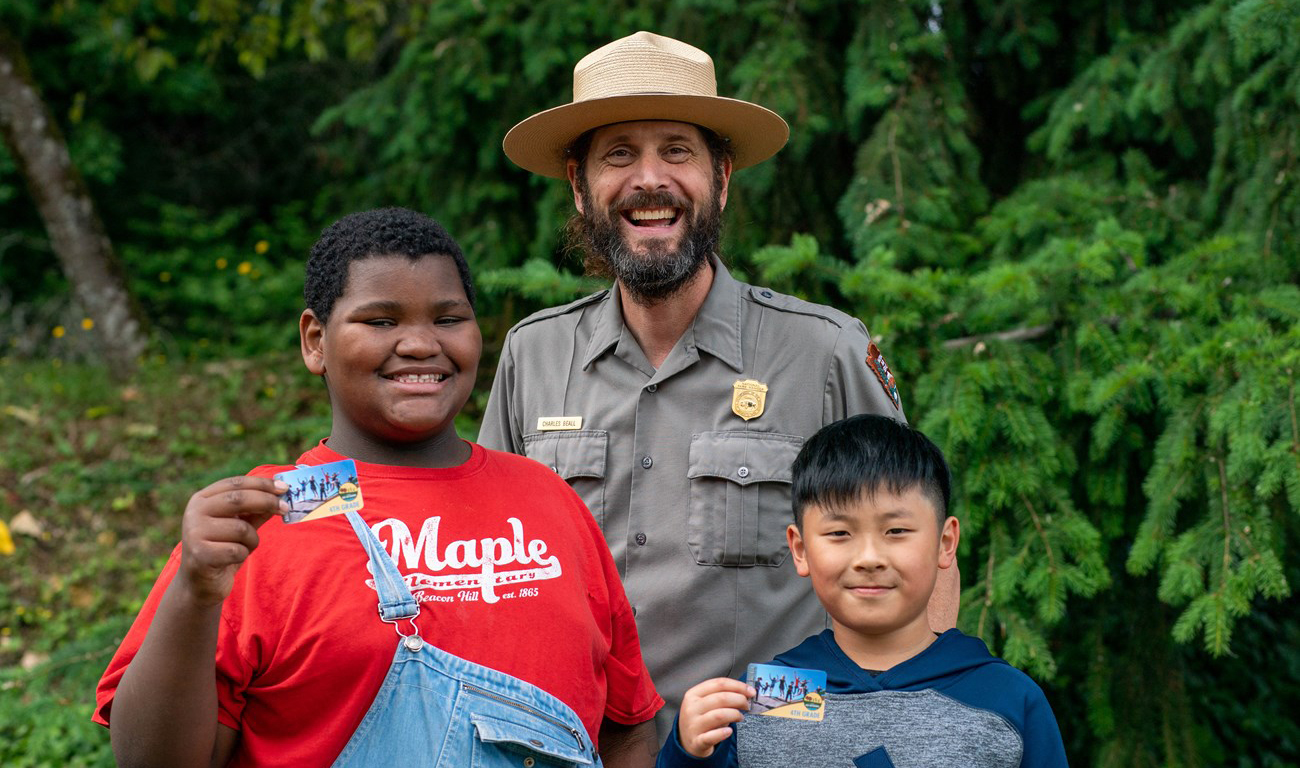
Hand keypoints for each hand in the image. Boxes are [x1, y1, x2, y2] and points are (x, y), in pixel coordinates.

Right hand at [177, 475, 286, 605]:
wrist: (200, 583)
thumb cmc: (223, 548)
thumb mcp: (240, 525)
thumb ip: (257, 509)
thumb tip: (281, 493)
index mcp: (202, 500)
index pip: (235, 483)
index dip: (262, 484)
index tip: (284, 488)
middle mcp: (194, 513)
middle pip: (238, 499)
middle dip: (266, 502)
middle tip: (285, 509)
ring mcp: (194, 533)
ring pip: (241, 529)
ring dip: (252, 540)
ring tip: (244, 547)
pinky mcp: (200, 555)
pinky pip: (236, 550)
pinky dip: (243, 554)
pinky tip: (232, 560)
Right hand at [677, 678, 753, 758]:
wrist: (687, 741)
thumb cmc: (701, 718)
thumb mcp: (705, 703)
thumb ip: (722, 695)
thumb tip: (746, 691)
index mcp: (693, 694)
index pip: (719, 683)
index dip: (738, 686)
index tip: (751, 691)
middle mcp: (691, 708)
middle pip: (721, 698)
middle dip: (740, 700)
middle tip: (747, 705)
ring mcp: (693, 725)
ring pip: (719, 715)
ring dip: (735, 715)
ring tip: (740, 717)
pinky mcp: (697, 741)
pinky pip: (712, 736)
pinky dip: (723, 733)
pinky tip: (729, 731)